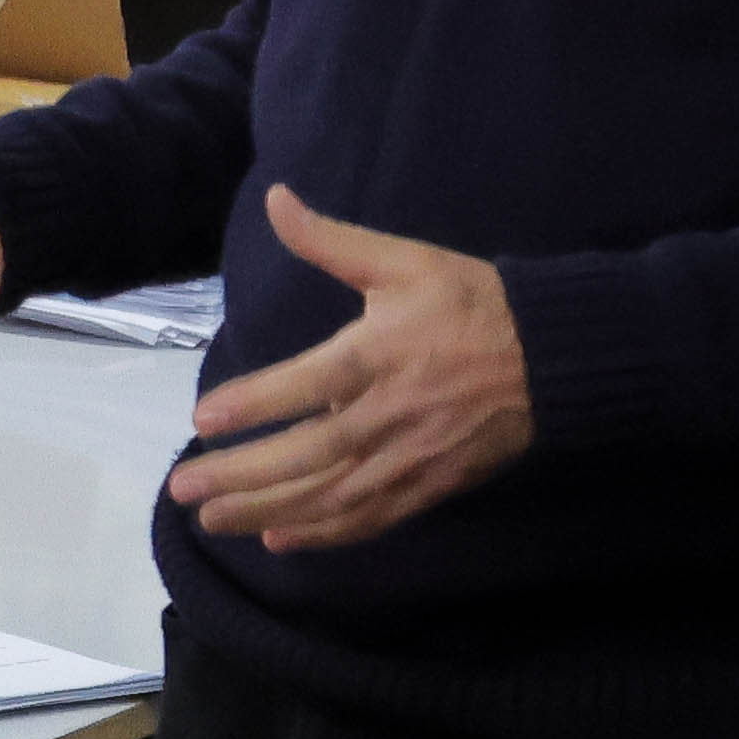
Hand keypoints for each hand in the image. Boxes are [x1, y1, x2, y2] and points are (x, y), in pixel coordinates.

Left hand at [166, 186, 532, 551]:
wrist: (555, 356)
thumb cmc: (472, 302)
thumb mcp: (404, 261)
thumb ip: (333, 240)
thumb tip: (276, 199)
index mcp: (379, 355)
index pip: (307, 385)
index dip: (255, 404)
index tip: (203, 420)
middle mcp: (389, 414)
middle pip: (308, 455)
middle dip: (242, 476)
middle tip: (183, 491)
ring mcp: (411, 457)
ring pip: (332, 496)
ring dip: (269, 513)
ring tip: (212, 519)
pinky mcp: (430, 486)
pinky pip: (371, 517)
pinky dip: (325, 534)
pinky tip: (281, 540)